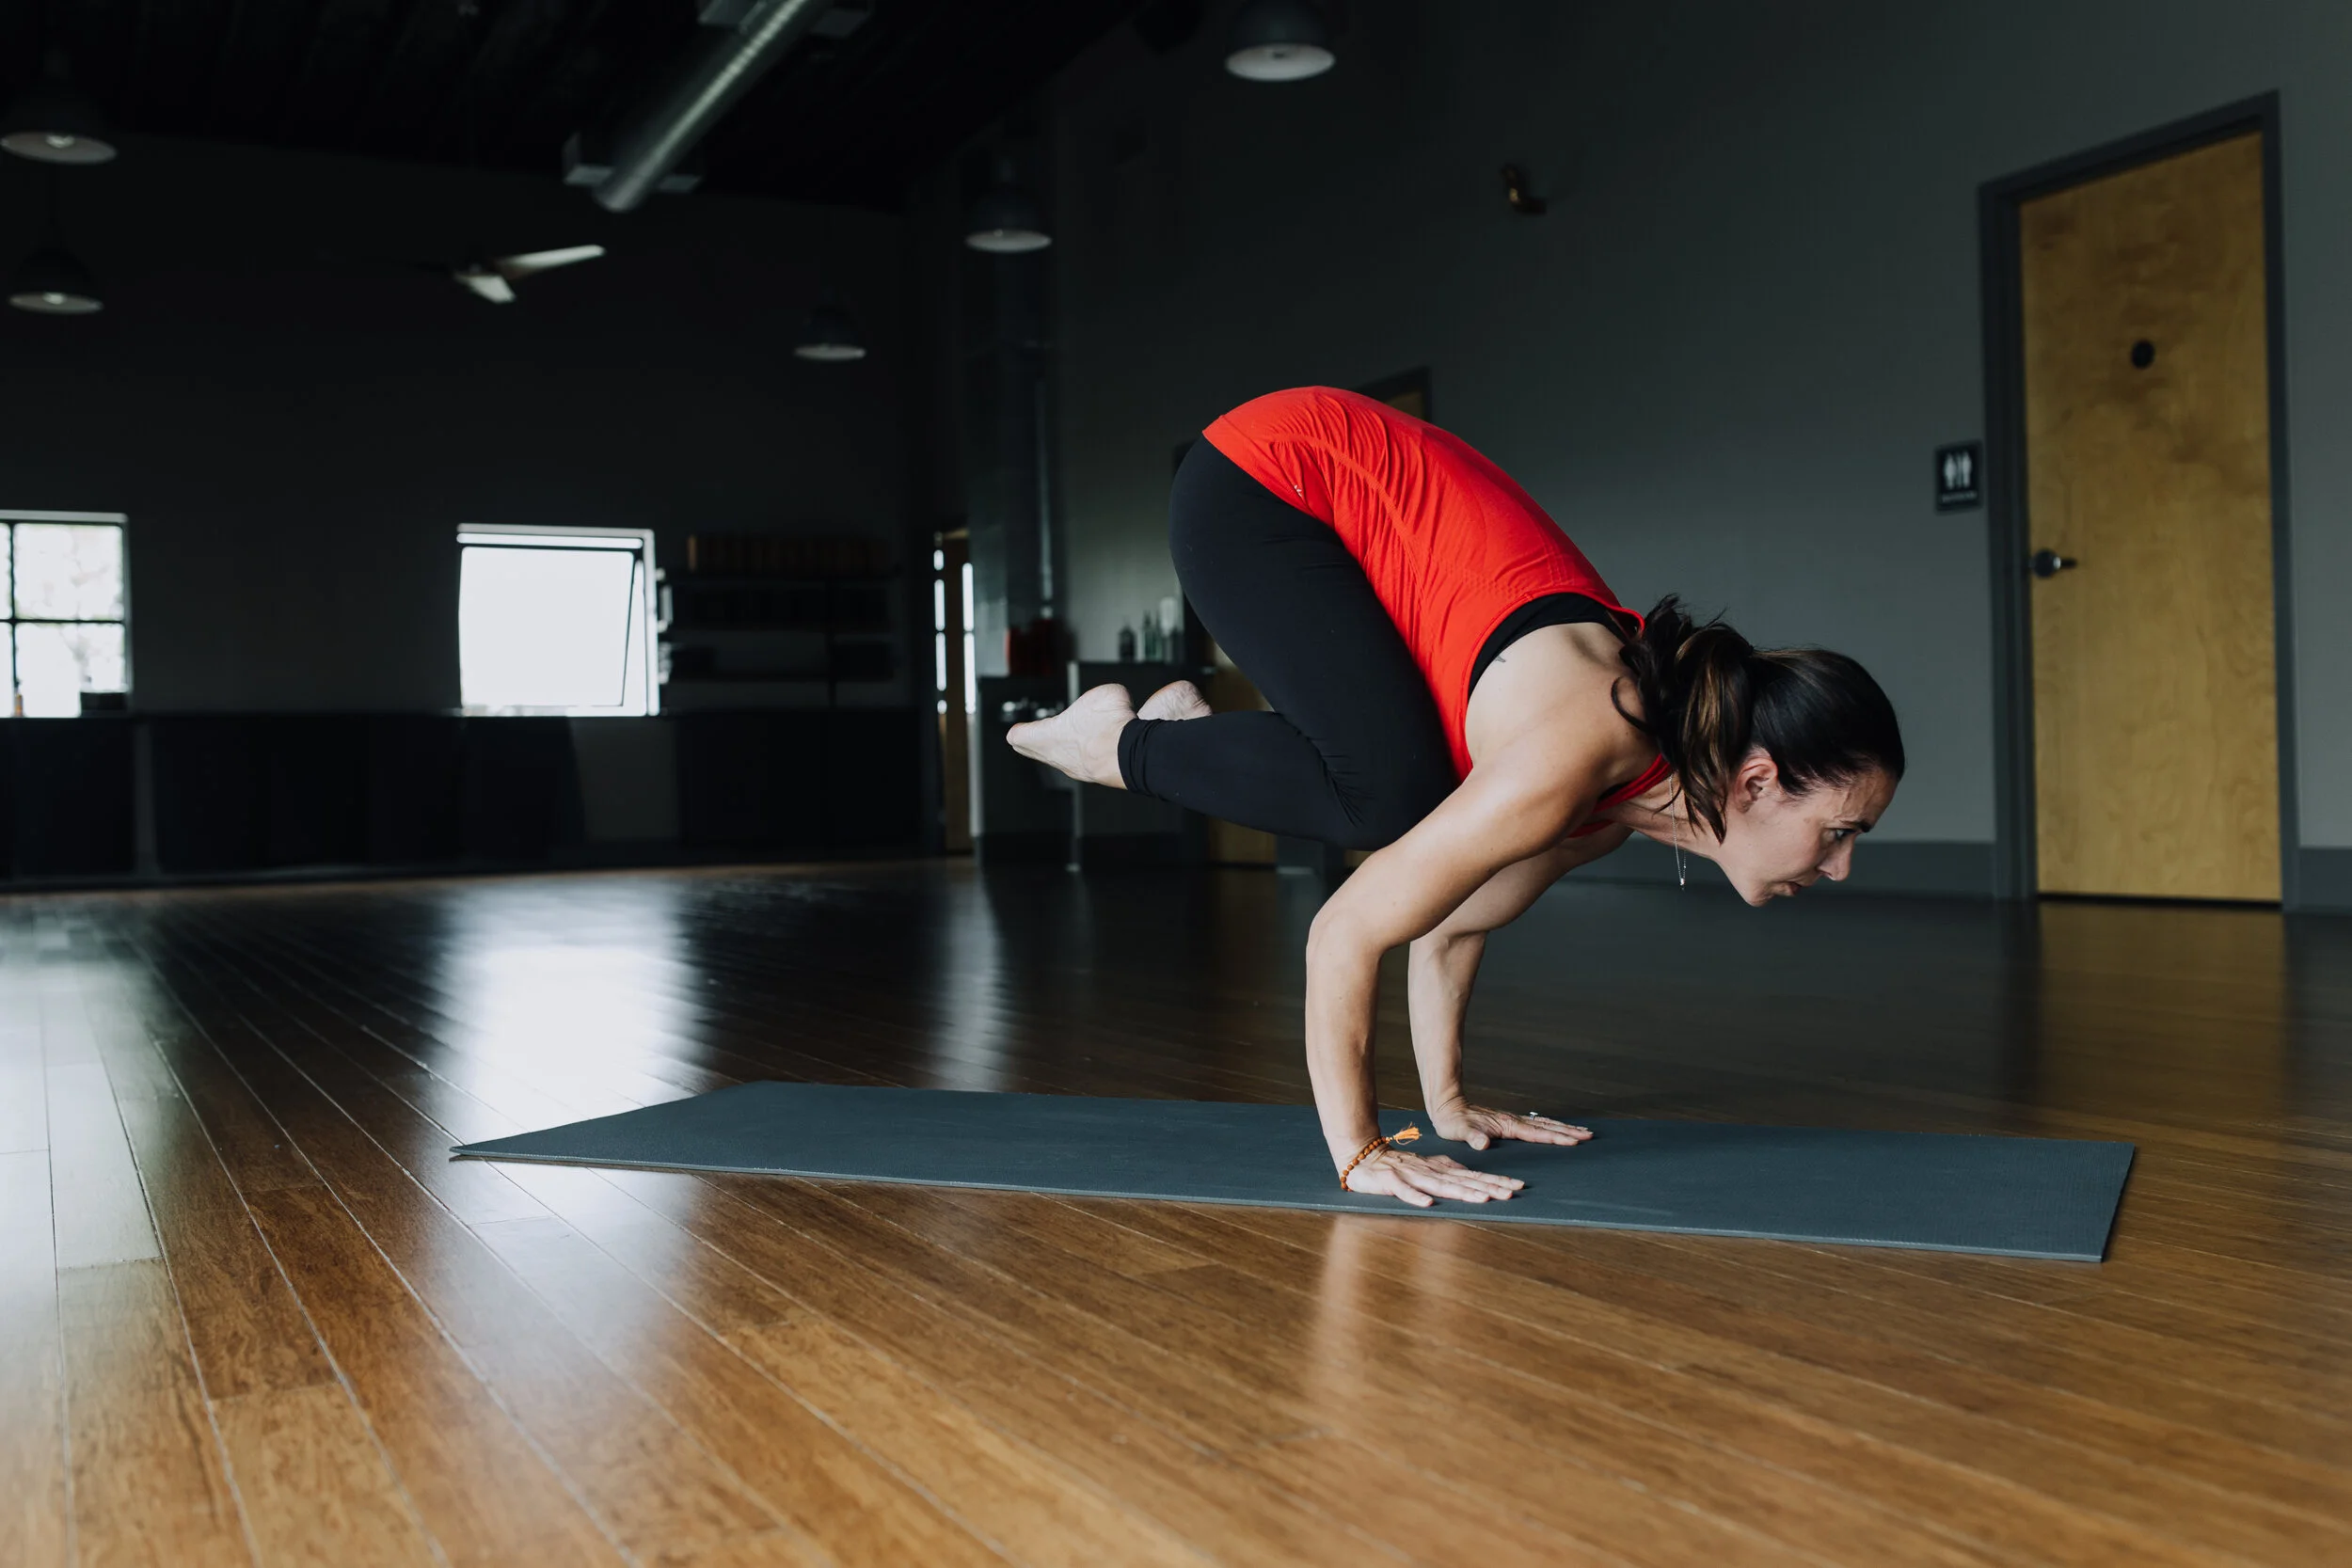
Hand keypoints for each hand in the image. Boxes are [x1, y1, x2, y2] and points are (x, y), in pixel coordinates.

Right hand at [1342, 1148, 1524, 1207]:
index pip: (1473, 1176)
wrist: (1362, 1155)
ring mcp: (1411, 1176)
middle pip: (1463, 1181)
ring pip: (1440, 1185)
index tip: (1517, 1187)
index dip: (1495, 1181)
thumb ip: (1448, 1169)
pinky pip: (1404, 1191)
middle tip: (1511, 1193)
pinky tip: (1428, 1203)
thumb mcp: (1427, 1166)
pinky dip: (1415, 1196)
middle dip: (1488, 1187)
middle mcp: (1430, 1172)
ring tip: (1483, 1199)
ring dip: (1462, 1192)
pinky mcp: (1390, 1182)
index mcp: (1440, 1170)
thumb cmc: (1397, 1165)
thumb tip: (1470, 1175)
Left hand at [1428, 1103, 1593, 1151]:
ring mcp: (1512, 1120)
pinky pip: (1535, 1125)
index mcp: (1506, 1125)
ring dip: (1563, 1127)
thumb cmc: (1452, 1121)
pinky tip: (1556, 1129)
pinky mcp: (1508, 1122)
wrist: (1447, 1105)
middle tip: (1589, 1135)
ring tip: (1581, 1131)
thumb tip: (1482, 1144)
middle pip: (1546, 1126)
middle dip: (1568, 1131)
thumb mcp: (1459, 1130)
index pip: (1536, 1133)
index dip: (1556, 1137)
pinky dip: (1550, 1126)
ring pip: (1543, 1123)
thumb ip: (1472, 1137)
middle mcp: (1512, 1121)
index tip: (1574, 1140)